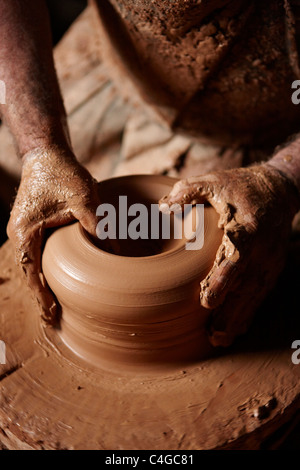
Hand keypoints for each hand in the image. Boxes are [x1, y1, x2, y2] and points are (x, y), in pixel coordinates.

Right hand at [7, 146, 100, 324]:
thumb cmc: (62, 173)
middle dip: (41, 295)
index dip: (42, 295)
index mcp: (26, 232)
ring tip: (52, 305)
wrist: (46, 153)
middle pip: (29, 273)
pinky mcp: (31, 224)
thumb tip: (115, 255)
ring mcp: (23, 229)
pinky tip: (54, 277)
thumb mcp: (85, 200)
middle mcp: (19, 234)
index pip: (32, 273)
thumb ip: (98, 228)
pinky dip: (43, 268)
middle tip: (53, 319)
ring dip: (42, 283)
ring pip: (32, 264)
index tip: (52, 315)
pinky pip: (36, 252)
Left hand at [160, 164, 299, 346]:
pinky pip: (260, 295)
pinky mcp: (272, 268)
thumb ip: (189, 192)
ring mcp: (270, 262)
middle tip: (213, 334)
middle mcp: (262, 249)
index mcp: (248, 228)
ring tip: (219, 339)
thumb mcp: (215, 181)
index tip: (208, 301)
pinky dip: (248, 313)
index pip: (236, 259)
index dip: (223, 281)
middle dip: (231, 312)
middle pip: (246, 286)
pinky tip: (235, 329)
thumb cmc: (240, 187)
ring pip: (254, 296)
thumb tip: (163, 207)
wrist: (278, 190)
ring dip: (238, 318)